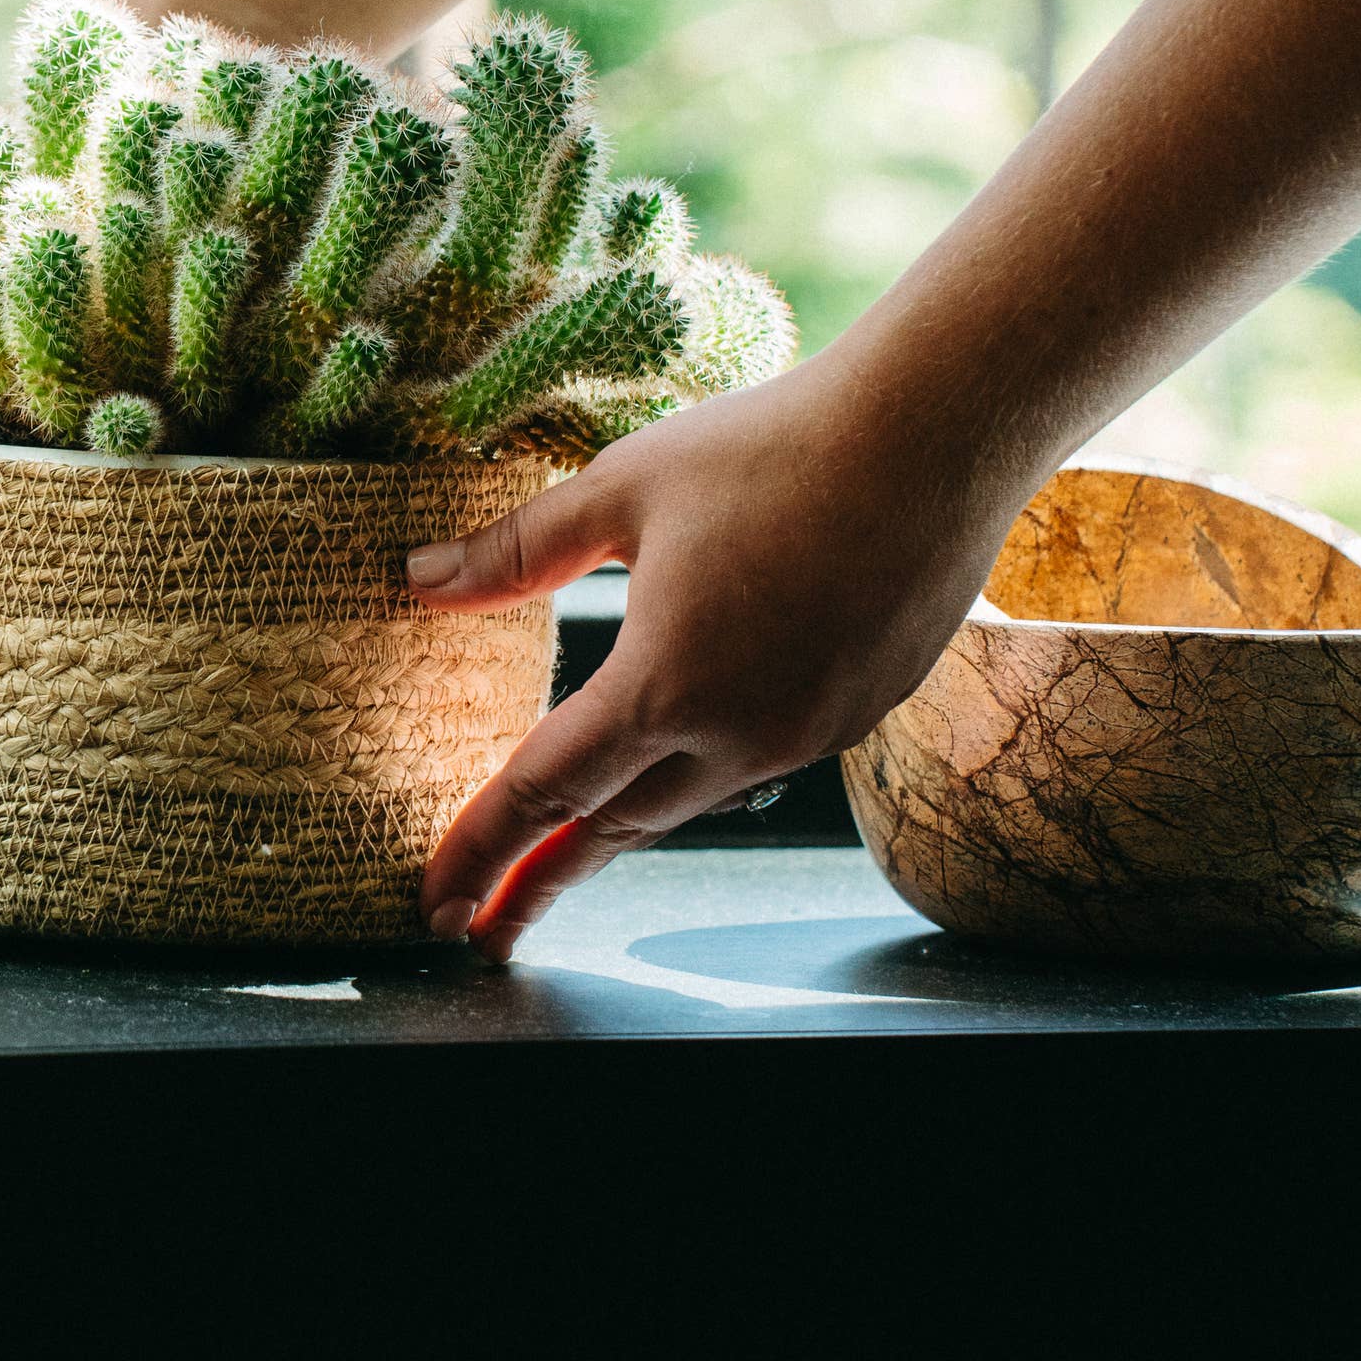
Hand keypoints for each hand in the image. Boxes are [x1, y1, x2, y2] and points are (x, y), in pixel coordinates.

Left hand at [406, 354, 1010, 959]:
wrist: (940, 435)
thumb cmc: (773, 446)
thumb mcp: (623, 486)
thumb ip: (519, 550)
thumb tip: (420, 581)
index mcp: (665, 684)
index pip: (544, 791)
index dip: (479, 852)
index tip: (434, 906)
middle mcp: (739, 734)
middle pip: (615, 827)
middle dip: (542, 882)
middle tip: (485, 925)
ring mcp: (807, 733)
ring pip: (690, 800)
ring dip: (620, 833)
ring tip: (567, 862)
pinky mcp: (858, 712)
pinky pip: (759, 761)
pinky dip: (700, 775)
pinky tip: (684, 760)